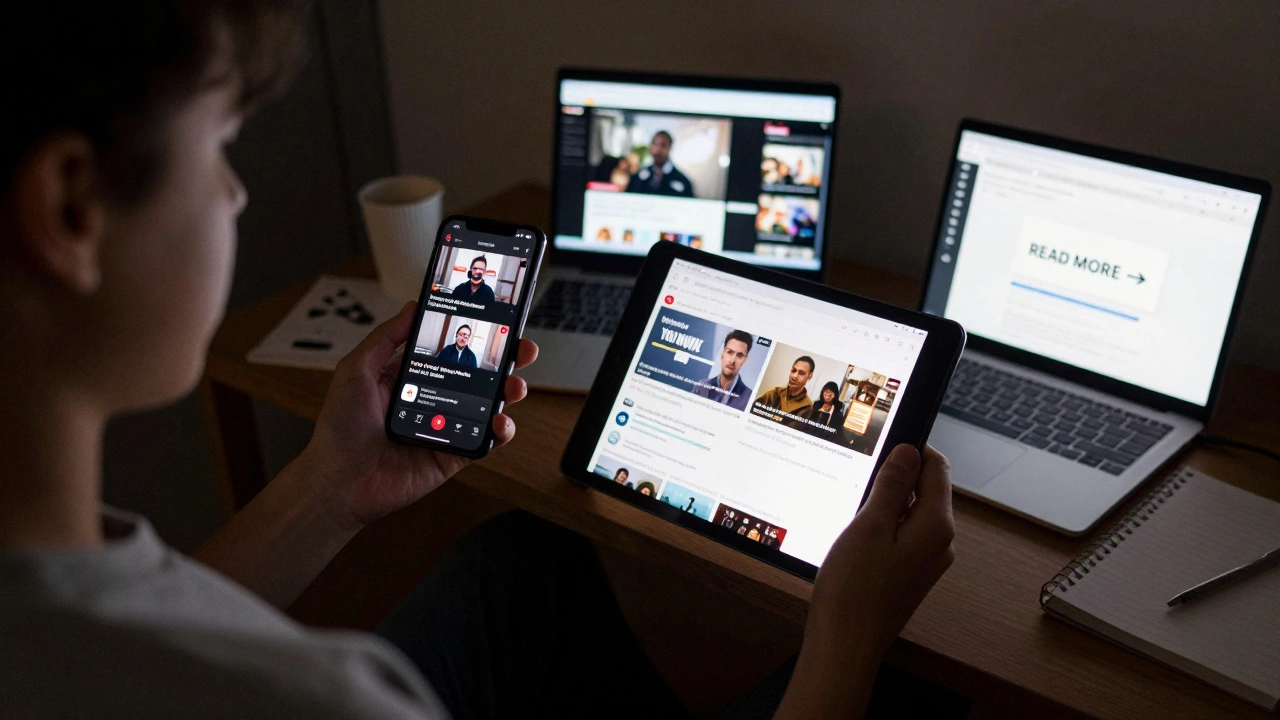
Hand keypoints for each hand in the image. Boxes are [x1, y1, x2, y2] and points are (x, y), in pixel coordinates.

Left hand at [297, 302, 538, 529]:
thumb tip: (413, 307)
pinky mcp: (453, 455)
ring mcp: (445, 427)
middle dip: (505, 361)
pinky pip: (484, 441)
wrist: (338, 481)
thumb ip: (387, 338)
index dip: (474, 338)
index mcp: (412, 377)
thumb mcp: (356, 369)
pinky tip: (499, 422)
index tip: (496, 321)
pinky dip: (500, 431)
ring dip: (509, 393)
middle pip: (478, 376)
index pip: (450, 351)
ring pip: (488, 406)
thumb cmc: (340, 428)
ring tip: (515, 386)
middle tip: (522, 349)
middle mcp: (432, 400)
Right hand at [777, 444, 954, 718]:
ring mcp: (925, 561)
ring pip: (910, 513)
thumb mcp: (870, 525)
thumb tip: (909, 451)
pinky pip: (901, 535)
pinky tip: (855, 537)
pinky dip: (881, 526)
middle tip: (859, 477)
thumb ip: (893, 485)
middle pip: (925, 489)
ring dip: (884, 502)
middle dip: (895, 476)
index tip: (882, 441)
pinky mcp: (908, 574)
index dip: (911, 449)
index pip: (937, 468)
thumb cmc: (854, 589)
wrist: (845, 645)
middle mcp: (939, 542)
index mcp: (936, 526)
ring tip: (853, 510)